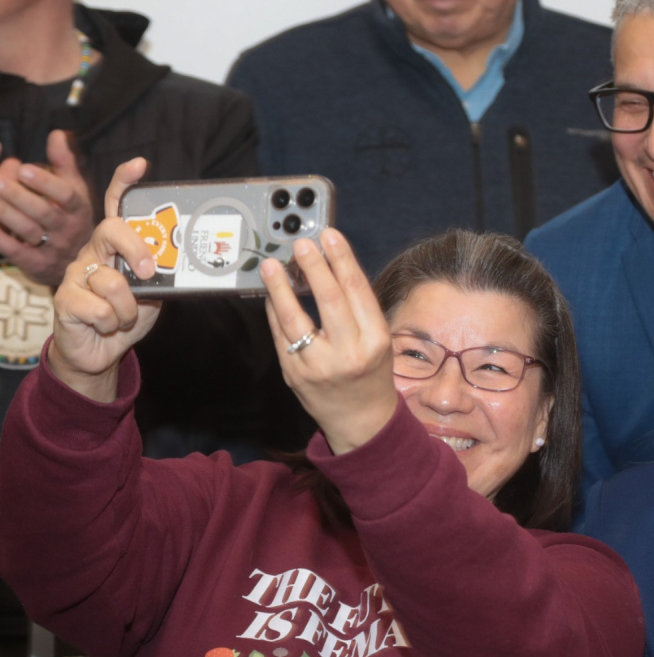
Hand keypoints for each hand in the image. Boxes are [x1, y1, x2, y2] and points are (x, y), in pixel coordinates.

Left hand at [0, 130, 95, 284]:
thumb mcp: (76, 191)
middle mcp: (67, 229)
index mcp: (78, 208)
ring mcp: (52, 249)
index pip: (66, 195)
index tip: (24, 168)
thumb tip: (56, 134)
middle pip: (44, 213)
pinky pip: (16, 252)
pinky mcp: (36, 264)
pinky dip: (1, 239)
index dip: (45, 182)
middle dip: (19, 196)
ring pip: (28, 231)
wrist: (83, 265)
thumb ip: (65, 163)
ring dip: (6, 215)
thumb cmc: (71, 219)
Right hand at [48, 158, 159, 402]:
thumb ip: (163, 273)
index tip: (139, 166)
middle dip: (137, 250)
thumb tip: (183, 260)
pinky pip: (99, 308)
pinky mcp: (65, 298)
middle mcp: (93, 251)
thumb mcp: (154, 292)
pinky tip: (105, 325)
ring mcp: (76, 273)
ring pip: (111, 281)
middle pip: (112, 230)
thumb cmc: (129, 316)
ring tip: (124, 317)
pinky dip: (112, 322)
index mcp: (116, 246)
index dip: (124, 184)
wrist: (101, 351)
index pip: (116, 207)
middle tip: (150, 274)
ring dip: (128, 309)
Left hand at [260, 229, 398, 454]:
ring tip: (272, 265)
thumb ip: (356, 308)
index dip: (342, 259)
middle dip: (313, 267)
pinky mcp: (295, 375)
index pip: (357, 290)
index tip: (330, 236)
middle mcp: (349, 352)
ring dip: (281, 288)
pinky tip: (272, 294)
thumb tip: (328, 266)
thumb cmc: (372, 373)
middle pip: (329, 300)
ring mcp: (318, 365)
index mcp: (376, 340)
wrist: (362, 420)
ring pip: (295, 319)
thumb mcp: (378, 340)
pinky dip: (275, 311)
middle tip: (301, 244)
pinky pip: (280, 336)